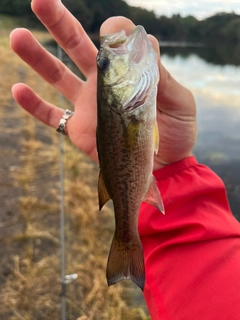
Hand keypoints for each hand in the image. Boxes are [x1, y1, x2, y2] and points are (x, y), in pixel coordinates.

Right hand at [10, 0, 196, 170]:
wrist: (165, 166)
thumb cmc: (176, 132)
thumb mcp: (178, 103)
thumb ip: (162, 77)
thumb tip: (146, 39)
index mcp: (128, 73)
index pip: (113, 41)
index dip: (112, 32)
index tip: (113, 31)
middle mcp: (103, 84)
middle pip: (77, 47)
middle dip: (59, 23)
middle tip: (39, 0)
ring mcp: (88, 106)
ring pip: (57, 76)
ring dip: (37, 57)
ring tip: (18, 37)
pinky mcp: (78, 130)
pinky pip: (52, 116)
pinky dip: (34, 105)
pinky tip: (17, 90)